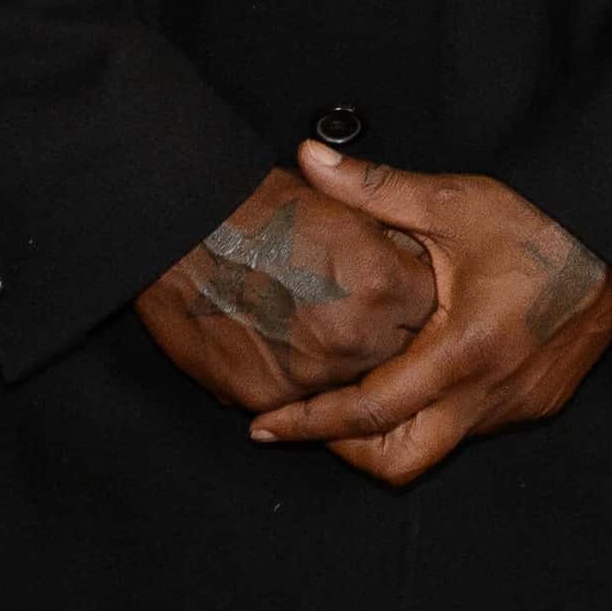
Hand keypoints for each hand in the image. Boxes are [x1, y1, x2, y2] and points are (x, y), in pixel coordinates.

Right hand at [131, 166, 433, 416]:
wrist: (183, 228)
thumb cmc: (260, 209)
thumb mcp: (346, 210)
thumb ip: (391, 244)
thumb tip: (414, 264)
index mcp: (383, 284)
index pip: (429, 309)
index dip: (412, 297)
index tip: (399, 290)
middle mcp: (356, 336)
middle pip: (398, 356)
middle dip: (386, 337)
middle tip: (355, 312)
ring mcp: (314, 374)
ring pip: (353, 385)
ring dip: (343, 364)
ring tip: (316, 329)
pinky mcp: (270, 397)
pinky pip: (302, 401)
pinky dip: (298, 379)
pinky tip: (284, 347)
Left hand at [243, 144, 611, 484]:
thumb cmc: (541, 219)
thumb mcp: (451, 200)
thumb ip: (372, 188)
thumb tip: (304, 156)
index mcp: (464, 349)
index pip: (370, 412)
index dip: (310, 424)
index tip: (266, 427)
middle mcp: (492, 392)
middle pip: (404, 464)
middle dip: (350, 454)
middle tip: (314, 422)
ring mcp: (520, 404)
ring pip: (442, 443)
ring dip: (400, 426)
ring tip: (367, 384)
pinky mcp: (541, 401)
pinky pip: (478, 423)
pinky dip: (443, 409)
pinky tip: (430, 365)